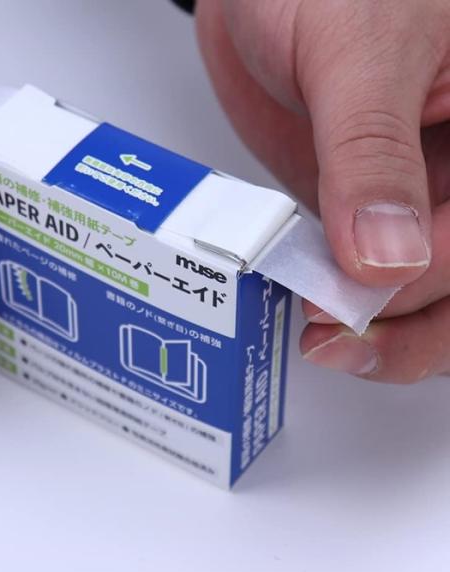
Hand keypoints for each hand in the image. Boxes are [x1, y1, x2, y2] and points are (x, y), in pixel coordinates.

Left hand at [196, 0, 449, 382]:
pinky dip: (348, 305)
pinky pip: (372, 277)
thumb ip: (370, 152)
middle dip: (416, 329)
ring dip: (389, 333)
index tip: (353, 300)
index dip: (429, 281)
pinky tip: (315, 313)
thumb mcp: (358, 49)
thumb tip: (384, 257)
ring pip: (435, 294)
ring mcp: (425, 199)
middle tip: (336, 344)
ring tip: (325, 343)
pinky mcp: (372, 215)